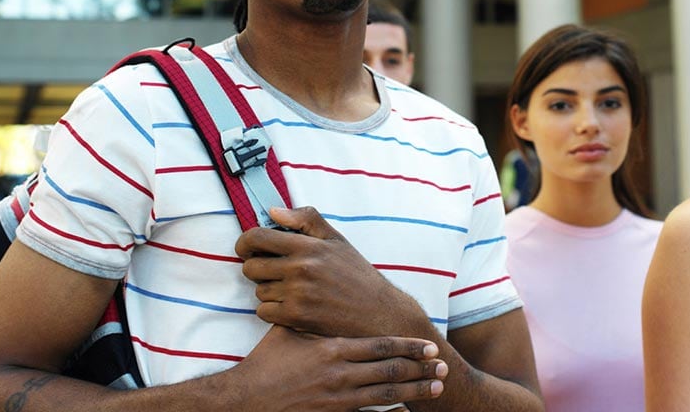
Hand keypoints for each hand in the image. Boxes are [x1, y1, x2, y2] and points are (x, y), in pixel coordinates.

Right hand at [228, 326, 446, 411]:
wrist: (246, 399)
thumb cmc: (266, 363)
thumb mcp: (288, 331)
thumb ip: (310, 315)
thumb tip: (319, 289)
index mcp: (334, 350)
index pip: (380, 346)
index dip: (408, 346)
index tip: (429, 346)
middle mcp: (341, 375)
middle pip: (390, 371)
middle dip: (420, 369)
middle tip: (443, 367)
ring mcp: (338, 400)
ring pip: (384, 394)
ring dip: (413, 391)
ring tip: (435, 388)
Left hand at [235, 207, 425, 336]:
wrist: (377, 312)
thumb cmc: (356, 274)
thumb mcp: (336, 240)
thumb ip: (305, 220)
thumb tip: (272, 211)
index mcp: (308, 246)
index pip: (257, 237)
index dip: (245, 242)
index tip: (247, 248)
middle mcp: (300, 269)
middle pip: (251, 267)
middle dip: (257, 268)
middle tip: (273, 271)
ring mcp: (297, 295)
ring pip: (258, 291)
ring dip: (268, 291)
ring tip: (291, 290)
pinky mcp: (296, 318)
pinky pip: (263, 312)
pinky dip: (272, 310)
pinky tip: (290, 306)